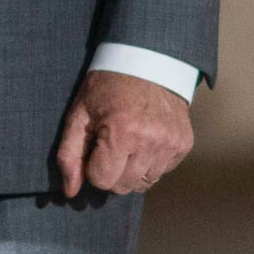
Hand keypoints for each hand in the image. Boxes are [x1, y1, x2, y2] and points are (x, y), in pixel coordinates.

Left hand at [51, 71, 195, 201]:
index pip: (102, 181)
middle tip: (111, 145)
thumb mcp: (79, 114)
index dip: (93, 167)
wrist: (147, 61)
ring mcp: (170, 144)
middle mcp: (150, 142)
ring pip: (144, 182)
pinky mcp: (184, 144)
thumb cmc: (107, 87)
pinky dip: (151, 161)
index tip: (95, 147)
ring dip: (132, 169)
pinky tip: (146, 139)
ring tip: (129, 142)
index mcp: (121, 133)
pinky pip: (162, 171)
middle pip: (123, 186)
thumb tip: (70, 193)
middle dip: (112, 172)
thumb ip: (69, 155)